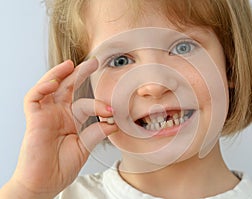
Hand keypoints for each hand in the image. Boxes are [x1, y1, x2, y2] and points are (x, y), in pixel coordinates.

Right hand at [1, 59, 117, 197]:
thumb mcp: (84, 148)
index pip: (85, 102)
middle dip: (80, 74)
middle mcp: (59, 113)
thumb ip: (96, 133)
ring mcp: (46, 114)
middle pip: (69, 87)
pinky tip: (55, 81)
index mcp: (72, 120)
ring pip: (50, 87)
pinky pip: (34, 98)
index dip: (99, 104)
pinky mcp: (34, 119)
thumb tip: (112, 123)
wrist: (44, 184)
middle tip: (94, 63)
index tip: (112, 110)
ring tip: (73, 64)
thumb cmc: (61, 167)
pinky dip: (43, 87)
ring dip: (60, 74)